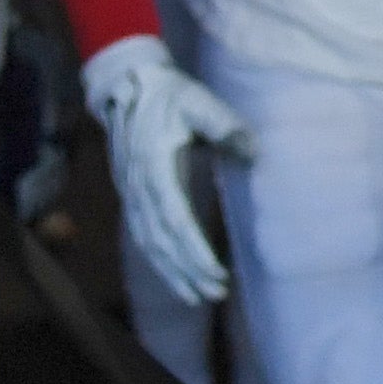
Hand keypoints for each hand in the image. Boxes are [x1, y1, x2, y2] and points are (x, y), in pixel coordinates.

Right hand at [80, 37, 250, 308]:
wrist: (128, 86)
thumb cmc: (169, 94)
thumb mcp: (198, 101)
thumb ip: (224, 125)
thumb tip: (254, 151)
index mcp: (154, 168)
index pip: (175, 221)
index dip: (194, 252)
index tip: (215, 273)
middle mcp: (138, 188)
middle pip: (161, 242)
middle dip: (187, 272)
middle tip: (215, 294)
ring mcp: (131, 194)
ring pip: (149, 244)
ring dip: (172, 273)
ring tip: (197, 296)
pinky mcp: (132, 195)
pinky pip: (143, 236)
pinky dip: (159, 260)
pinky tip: (176, 275)